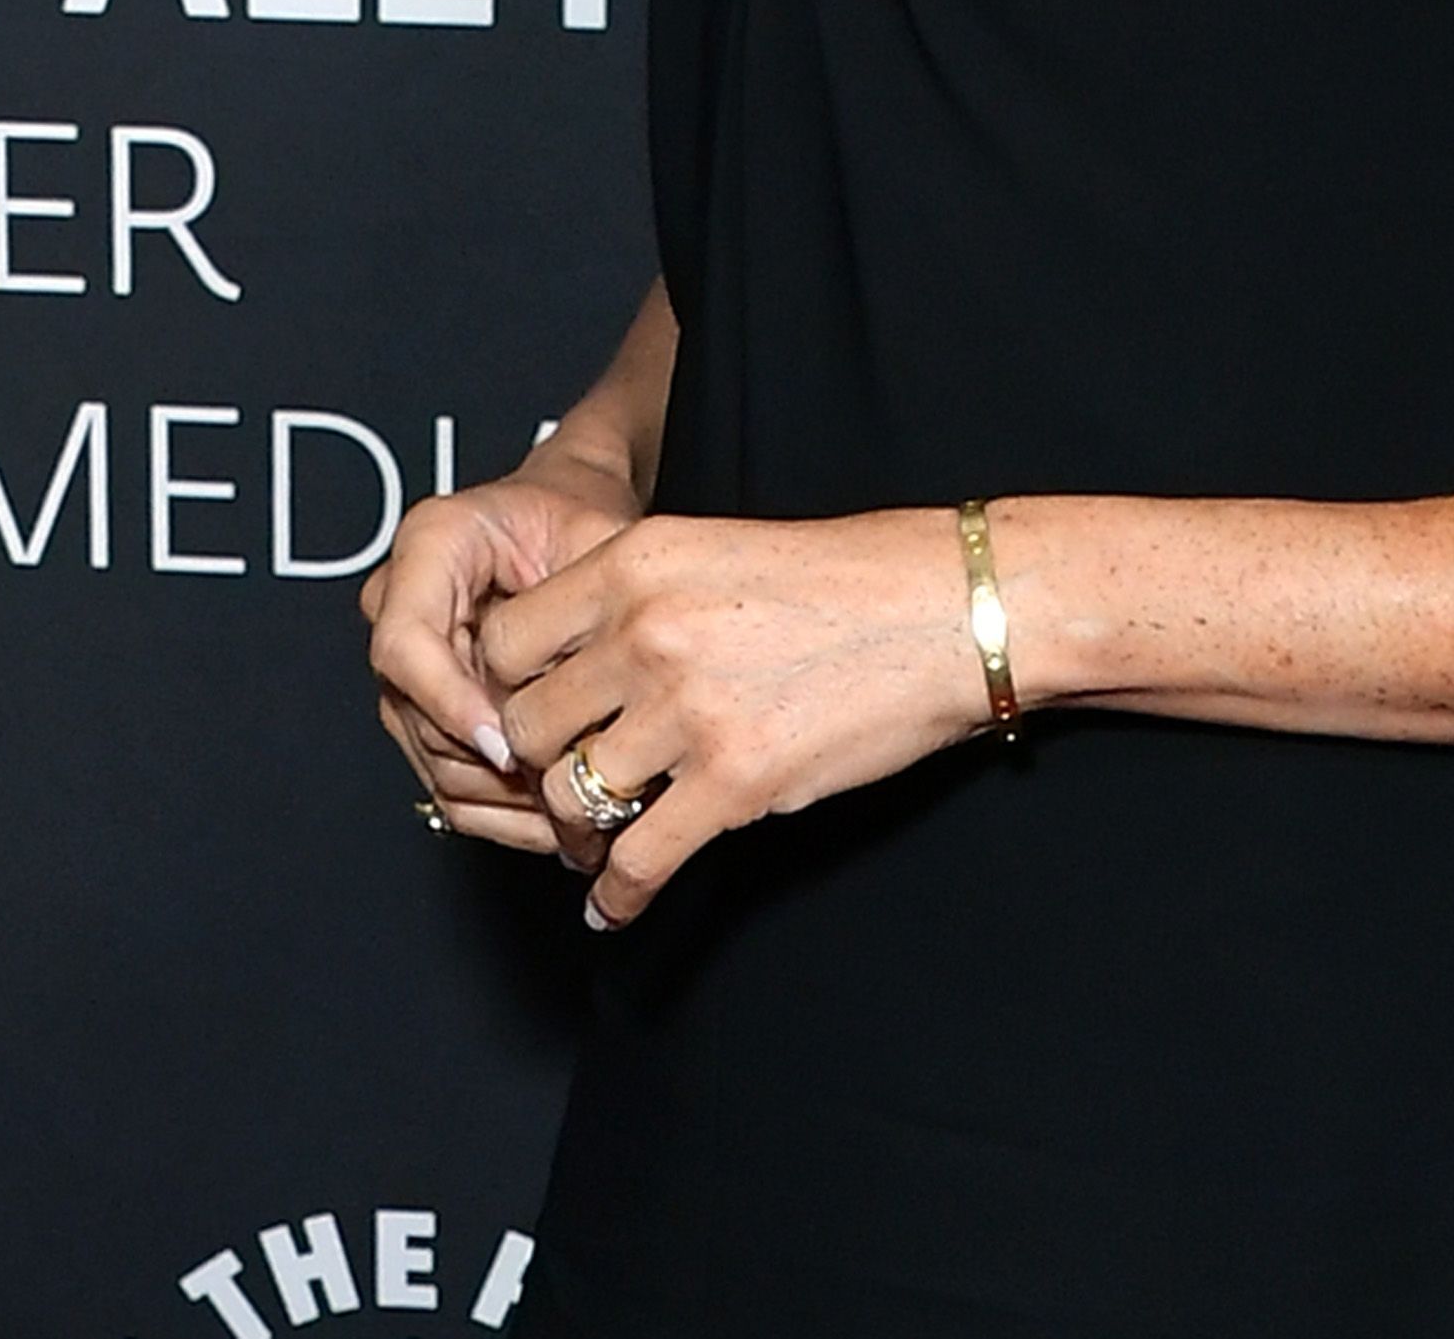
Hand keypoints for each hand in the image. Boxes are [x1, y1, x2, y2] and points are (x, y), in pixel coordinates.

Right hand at [367, 455, 641, 855]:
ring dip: (501, 799)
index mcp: (428, 545)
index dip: (450, 702)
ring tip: (577, 819)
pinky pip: (447, 778)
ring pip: (429, 758)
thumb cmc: (580, 513)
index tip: (508, 743)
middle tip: (565, 794)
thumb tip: (588, 694)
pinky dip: (501, 811)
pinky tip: (560, 825)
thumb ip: (588, 601)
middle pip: (413, 713)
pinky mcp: (424, 709)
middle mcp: (397, 603)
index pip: (405, 643)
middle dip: (488, 763)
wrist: (567, 513)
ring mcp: (406, 664)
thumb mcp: (598, 536)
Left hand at [479, 509, 995, 927]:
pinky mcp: (733, 779)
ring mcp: (687, 707)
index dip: (507, 686)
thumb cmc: (850, 578)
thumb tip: (575, 659)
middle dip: (539, 764)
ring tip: (595, 840)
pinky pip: (638, 858)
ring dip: (577, 830)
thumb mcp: (717, 549)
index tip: (531, 710)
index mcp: (637, 561)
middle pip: (527, 725)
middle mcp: (647, 630)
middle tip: (561, 782)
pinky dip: (618, 894)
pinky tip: (615, 903)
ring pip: (572, 795)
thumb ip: (637, 595)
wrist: (947, 609)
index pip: (506, 638)